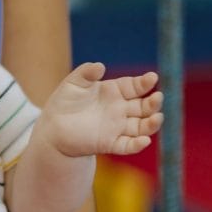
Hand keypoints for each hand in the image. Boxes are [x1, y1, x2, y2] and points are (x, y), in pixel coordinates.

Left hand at [43, 63, 162, 157]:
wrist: (53, 127)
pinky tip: (144, 141)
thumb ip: (86, 73)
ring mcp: (117, 127)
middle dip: (153, 103)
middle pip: (144, 106)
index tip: (152, 77)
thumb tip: (100, 66)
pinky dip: (137, 144)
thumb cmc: (64, 102)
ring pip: (142, 126)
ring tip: (157, 118)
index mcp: (115, 91)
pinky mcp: (110, 144)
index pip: (136, 86)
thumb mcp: (73, 83)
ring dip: (152, 124)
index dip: (144, 82)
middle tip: (157, 98)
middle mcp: (121, 109)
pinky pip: (128, 145)